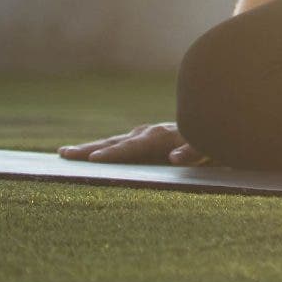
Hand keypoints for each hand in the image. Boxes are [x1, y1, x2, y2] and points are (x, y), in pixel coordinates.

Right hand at [59, 121, 209, 164]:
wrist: (217, 122)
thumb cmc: (213, 143)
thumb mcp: (208, 149)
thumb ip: (193, 151)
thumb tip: (173, 157)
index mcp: (163, 136)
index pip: (134, 147)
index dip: (114, 154)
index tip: (93, 160)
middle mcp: (150, 132)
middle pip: (116, 142)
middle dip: (90, 149)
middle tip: (64, 154)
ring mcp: (145, 134)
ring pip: (114, 142)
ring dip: (91, 148)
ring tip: (64, 153)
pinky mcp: (145, 138)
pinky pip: (120, 145)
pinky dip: (102, 149)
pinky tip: (87, 155)